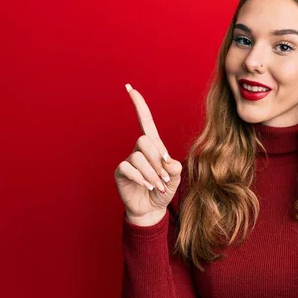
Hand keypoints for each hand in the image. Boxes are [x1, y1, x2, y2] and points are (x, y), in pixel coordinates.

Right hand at [114, 83, 182, 224]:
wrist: (153, 209)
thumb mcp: (176, 176)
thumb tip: (165, 160)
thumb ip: (174, 166)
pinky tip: (147, 186)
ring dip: (152, 173)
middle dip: (157, 160)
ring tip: (158, 185)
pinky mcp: (121, 172)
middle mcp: (139, 150)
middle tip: (165, 178)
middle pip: (144, 141)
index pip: (146, 121)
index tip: (130, 88)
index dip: (139, 105)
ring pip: (138, 157)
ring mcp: (129, 161)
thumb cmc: (165, 189)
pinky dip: (141, 178)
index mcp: (154, 146)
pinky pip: (128, 168)